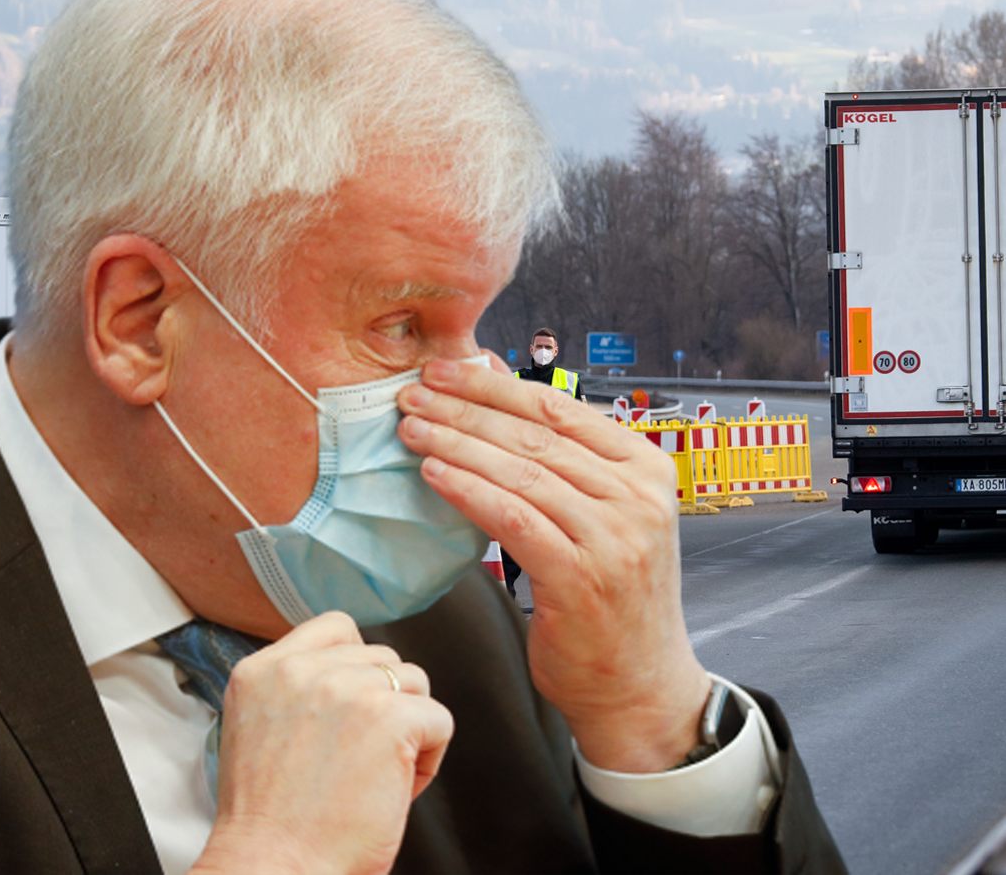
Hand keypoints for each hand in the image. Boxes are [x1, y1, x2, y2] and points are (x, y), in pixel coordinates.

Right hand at [192, 612, 452, 874]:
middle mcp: (301, 669)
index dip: (357, 667)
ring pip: (414, 681)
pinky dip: (429, 759)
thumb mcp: (261, 727)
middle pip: (381, 657)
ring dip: (408, 728)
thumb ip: (298, 688)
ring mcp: (347, 688)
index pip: (336, 629)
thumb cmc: (273, 824)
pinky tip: (395, 790)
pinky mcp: (389, 716)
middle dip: (384, 704)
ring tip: (375, 777)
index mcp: (263, 670)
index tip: (351, 714)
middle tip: (357, 761)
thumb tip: (357, 669)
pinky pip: (439, 719)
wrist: (273, 873)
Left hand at [397, 356, 709, 772]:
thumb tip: (497, 404)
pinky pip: (513, 518)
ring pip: (520, 472)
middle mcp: (637, 495)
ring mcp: (615, 535)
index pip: (558, 408)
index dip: (494, 384)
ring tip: (411, 428)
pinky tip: (433, 473)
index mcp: (645, 466)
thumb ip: (569, 466)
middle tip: (413, 392)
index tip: (445, 370)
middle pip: (534, 435)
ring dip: (456, 443)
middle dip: (465, 408)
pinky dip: (468, 490)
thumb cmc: (612, 596)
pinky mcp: (582, 576)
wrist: (640, 686)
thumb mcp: (607, 516)